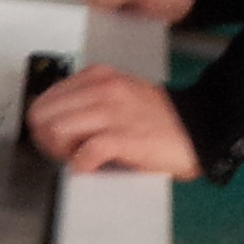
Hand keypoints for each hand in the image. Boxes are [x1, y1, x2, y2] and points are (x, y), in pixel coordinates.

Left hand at [29, 65, 199, 178]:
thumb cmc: (158, 119)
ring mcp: (113, 113)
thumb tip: (52, 124)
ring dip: (62, 152)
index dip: (44, 126)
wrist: (200, 128)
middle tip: (66, 152)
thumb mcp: (118, 96)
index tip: (59, 139)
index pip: (43, 101)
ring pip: (56, 131)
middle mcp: (102, 89)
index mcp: (97, 77)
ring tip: (81, 158)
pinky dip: (82, 165)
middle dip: (47, 141)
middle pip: (42, 116)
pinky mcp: (124, 138)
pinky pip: (83, 154)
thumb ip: (86, 102)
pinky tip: (94, 166)